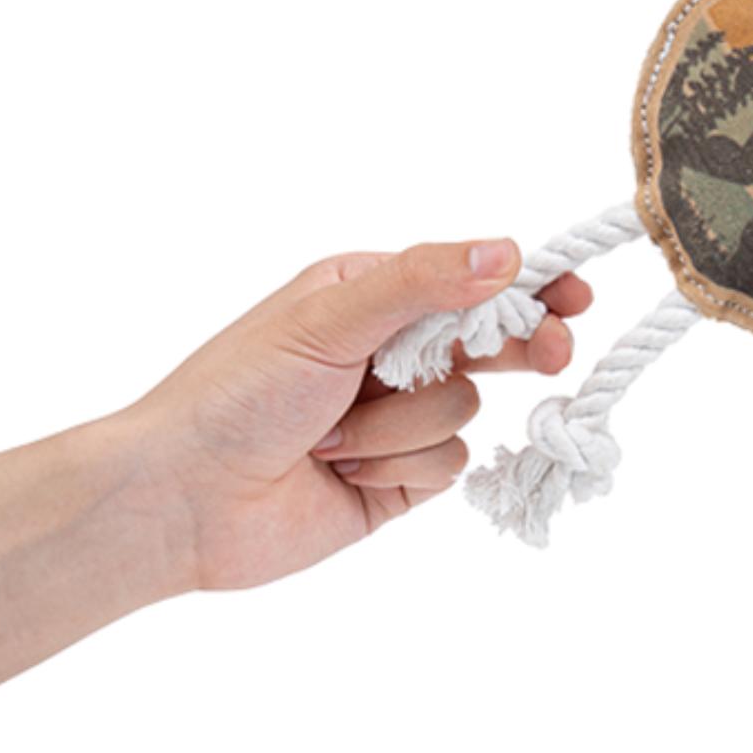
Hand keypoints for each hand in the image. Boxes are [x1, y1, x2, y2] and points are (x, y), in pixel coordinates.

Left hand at [132, 238, 591, 587]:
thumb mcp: (329, 319)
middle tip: (552, 352)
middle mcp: (389, 352)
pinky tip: (342, 471)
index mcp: (371, 294)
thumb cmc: (236, 393)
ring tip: (334, 434)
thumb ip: (422, 282)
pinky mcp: (399, 481)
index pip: (470, 279)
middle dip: (517, 347)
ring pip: (465, 409)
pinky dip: (399, 469)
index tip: (572, 295)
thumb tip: (506, 250)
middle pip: (489, 342)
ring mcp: (397, 418)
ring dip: (402, 426)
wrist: (181, 502)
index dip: (527, 286)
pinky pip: (448, 467)